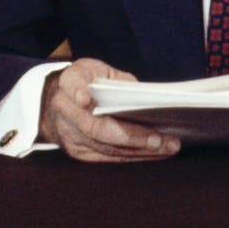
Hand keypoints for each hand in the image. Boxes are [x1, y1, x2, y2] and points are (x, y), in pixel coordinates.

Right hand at [38, 58, 180, 162]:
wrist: (60, 102)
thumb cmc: (87, 82)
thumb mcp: (99, 70)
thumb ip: (118, 80)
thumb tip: (146, 97)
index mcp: (68, 82)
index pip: (71, 84)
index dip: (77, 91)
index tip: (85, 98)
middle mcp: (64, 110)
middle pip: (95, 127)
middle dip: (130, 135)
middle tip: (160, 139)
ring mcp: (69, 135)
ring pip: (105, 147)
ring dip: (140, 150)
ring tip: (168, 147)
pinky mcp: (78, 152)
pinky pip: (108, 157)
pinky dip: (134, 156)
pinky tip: (155, 152)